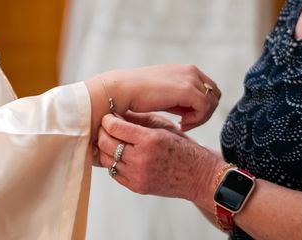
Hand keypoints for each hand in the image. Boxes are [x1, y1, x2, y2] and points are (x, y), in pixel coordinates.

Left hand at [97, 113, 222, 204]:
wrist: (199, 175)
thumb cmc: (182, 147)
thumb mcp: (163, 126)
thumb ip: (138, 119)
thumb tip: (116, 113)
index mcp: (149, 139)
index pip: (115, 128)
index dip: (108, 120)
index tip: (108, 116)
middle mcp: (141, 159)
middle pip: (106, 144)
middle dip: (102, 132)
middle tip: (106, 127)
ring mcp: (138, 176)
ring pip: (107, 160)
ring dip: (105, 148)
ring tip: (111, 140)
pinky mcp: (137, 187)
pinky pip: (114, 173)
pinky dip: (113, 162)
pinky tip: (119, 154)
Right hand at [102, 64, 220, 129]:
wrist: (123, 90)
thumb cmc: (139, 94)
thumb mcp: (165, 93)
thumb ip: (181, 98)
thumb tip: (193, 111)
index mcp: (187, 69)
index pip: (210, 89)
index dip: (203, 106)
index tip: (185, 117)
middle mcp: (191, 71)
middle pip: (215, 95)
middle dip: (204, 112)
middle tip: (186, 122)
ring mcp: (190, 79)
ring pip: (212, 103)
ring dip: (200, 117)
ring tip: (182, 124)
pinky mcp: (187, 90)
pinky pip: (205, 108)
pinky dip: (197, 120)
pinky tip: (181, 124)